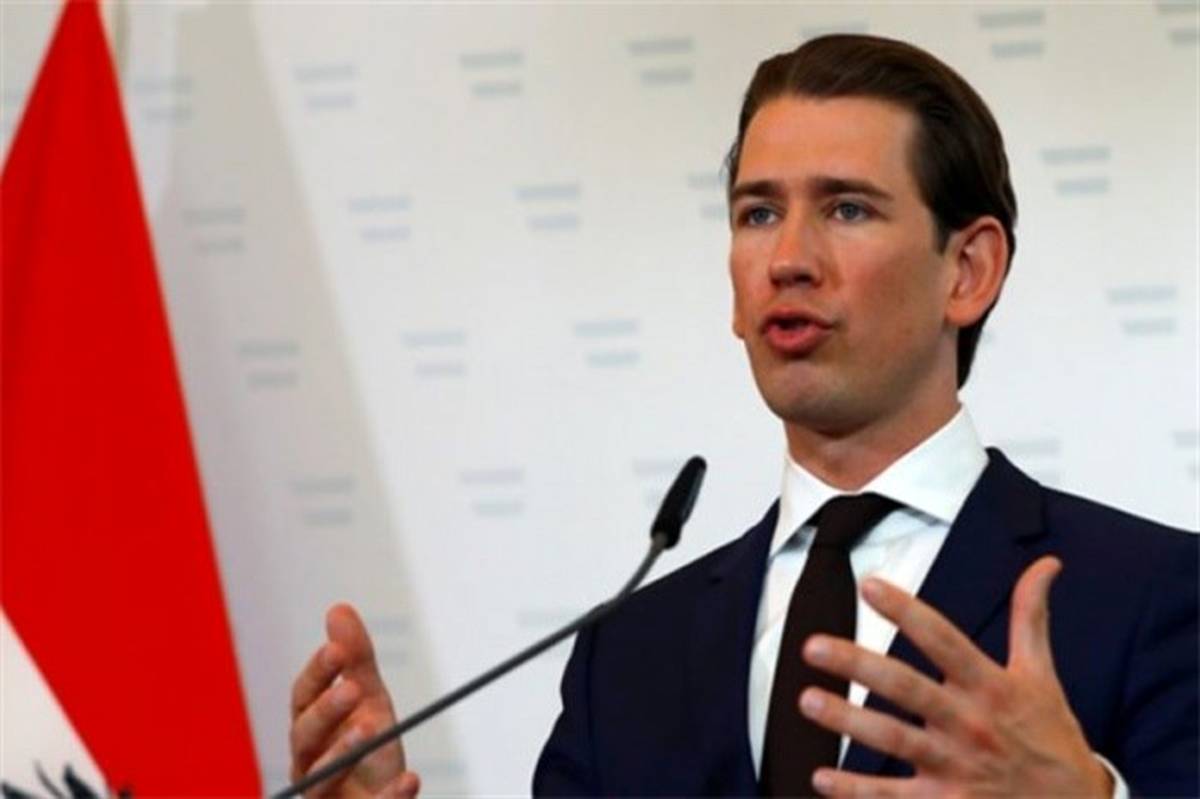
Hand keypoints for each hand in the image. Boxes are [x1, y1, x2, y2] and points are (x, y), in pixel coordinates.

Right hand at [289, 603, 420, 797]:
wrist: (382, 797)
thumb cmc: (367, 748)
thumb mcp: (368, 700)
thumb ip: (355, 659)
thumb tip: (338, 608)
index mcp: (310, 728)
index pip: (304, 697)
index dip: (318, 674)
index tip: (336, 649)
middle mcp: (310, 763)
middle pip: (306, 736)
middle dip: (326, 711)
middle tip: (352, 689)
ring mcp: (327, 796)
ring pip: (322, 779)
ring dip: (343, 752)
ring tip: (369, 727)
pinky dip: (390, 797)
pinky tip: (411, 778)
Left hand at [797, 556, 1112, 796]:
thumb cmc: (1051, 737)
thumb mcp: (1042, 676)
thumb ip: (1031, 618)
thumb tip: (1045, 563)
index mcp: (991, 686)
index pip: (943, 639)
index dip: (907, 611)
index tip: (869, 584)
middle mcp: (970, 723)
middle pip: (908, 688)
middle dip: (859, 665)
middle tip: (813, 646)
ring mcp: (956, 767)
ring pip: (893, 740)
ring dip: (848, 721)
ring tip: (807, 700)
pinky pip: (895, 798)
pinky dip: (857, 790)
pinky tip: (822, 778)